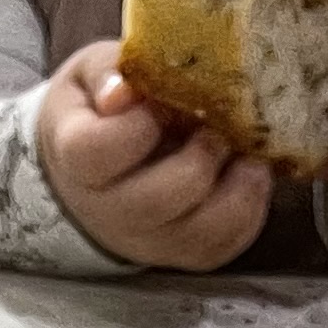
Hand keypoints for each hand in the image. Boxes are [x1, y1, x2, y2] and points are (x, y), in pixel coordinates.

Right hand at [35, 40, 270, 270]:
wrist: (92, 170)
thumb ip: (105, 73)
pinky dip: (249, 210)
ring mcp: (147, 241)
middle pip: (158, 200)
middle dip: (200, 157)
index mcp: (77, 161)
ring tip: (246, 154)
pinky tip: (248, 174)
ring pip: (199, 232)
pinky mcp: (182, 254)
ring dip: (238, 190)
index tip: (162, 102)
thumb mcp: (87, 77)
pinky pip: (224, 245)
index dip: (141, 122)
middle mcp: (109, 212)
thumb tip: (124, 92)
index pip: (102, 151)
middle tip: (216, 128)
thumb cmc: (96, 113)